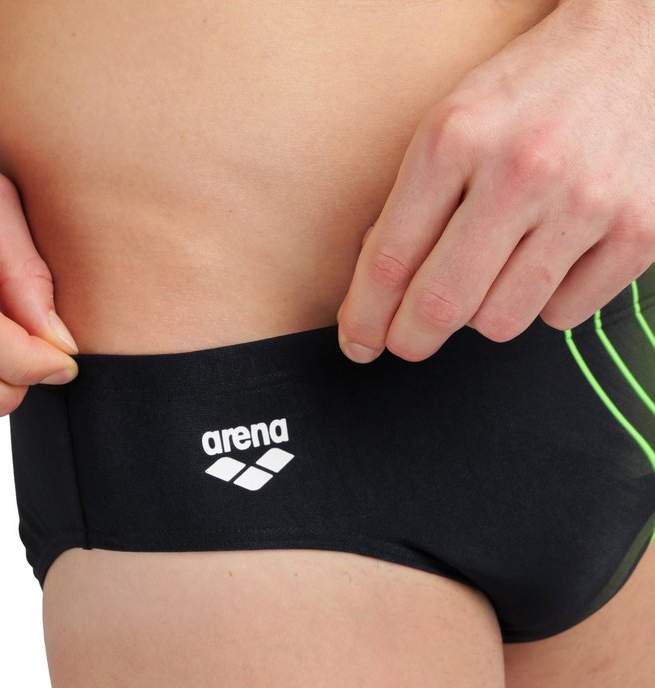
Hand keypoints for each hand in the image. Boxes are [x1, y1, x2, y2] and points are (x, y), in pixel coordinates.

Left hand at [336, 0, 654, 362]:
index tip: (358, 343)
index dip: (365, 318)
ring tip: (495, 269)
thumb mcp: (452, 124)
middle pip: (442, 305)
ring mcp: (587, 203)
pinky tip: (549, 259)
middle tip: (408, 340)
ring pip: (501, 322)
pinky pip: (562, 317)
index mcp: (458, 137)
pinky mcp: (639, 232)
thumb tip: (377, 296)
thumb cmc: (529, 94)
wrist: (636, 46)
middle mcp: (523, 170)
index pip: (391, 260)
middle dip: (411, 338)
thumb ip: (411, 205)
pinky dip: (546, 302)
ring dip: (484, 312)